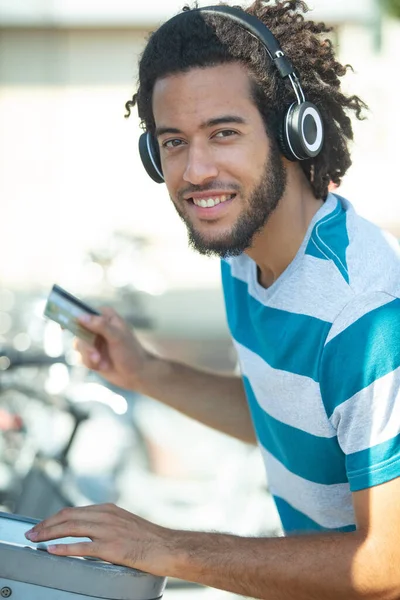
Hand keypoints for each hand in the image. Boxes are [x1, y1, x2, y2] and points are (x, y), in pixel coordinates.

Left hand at [25, 503, 173, 576]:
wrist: (169, 547)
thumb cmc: (150, 539)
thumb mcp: (126, 523)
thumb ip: (107, 524)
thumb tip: (89, 531)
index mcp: (109, 510)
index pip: (74, 511)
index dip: (54, 518)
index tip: (42, 525)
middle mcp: (107, 516)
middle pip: (68, 516)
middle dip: (46, 525)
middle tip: (33, 533)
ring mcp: (109, 531)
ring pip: (72, 528)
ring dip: (49, 533)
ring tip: (36, 539)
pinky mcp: (112, 547)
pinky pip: (83, 547)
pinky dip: (65, 548)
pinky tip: (53, 550)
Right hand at [75, 307, 150, 389]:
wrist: (137, 374)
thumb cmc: (131, 353)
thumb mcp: (117, 337)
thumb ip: (100, 325)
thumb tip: (80, 317)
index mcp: (106, 316)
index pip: (84, 311)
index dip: (71, 316)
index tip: (62, 325)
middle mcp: (98, 326)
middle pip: (78, 330)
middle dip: (86, 346)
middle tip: (96, 356)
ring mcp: (94, 340)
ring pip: (78, 345)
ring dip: (89, 356)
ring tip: (102, 363)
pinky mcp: (91, 354)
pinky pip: (81, 357)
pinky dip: (90, 363)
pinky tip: (102, 366)